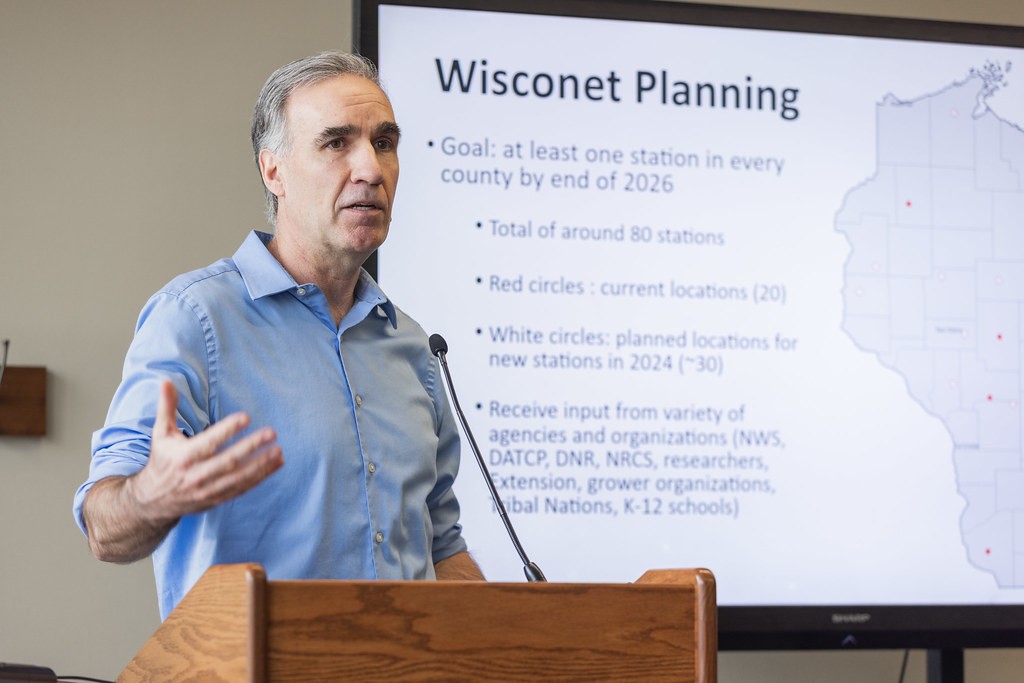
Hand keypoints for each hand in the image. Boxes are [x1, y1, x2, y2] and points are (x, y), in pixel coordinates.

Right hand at [128, 380, 283, 526]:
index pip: (209, 442)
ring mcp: (208, 489)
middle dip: (251, 447)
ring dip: (261, 464)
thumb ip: (167, 408)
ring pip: (239, 477)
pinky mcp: (217, 498)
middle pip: (228, 461)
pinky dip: (261, 477)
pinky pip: (242, 488)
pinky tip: (276, 464)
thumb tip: (166, 381)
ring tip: (279, 451)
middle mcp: (196, 475)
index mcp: (184, 456)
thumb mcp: (161, 434)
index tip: (245, 418)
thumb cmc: (162, 460)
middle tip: (271, 433)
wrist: (153, 500)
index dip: (227, 430)